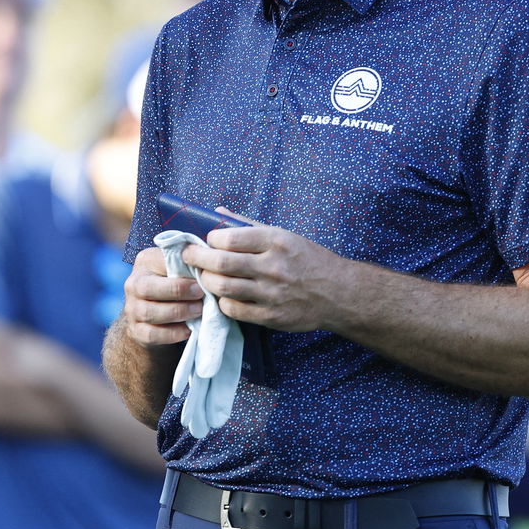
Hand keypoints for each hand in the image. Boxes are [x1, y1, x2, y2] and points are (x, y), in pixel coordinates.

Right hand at [119, 247, 203, 345]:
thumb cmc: (175, 286)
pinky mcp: (136, 331)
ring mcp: (131, 309)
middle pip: (147, 288)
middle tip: (201, 293)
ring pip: (149, 312)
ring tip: (199, 311)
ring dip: (177, 312)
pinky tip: (189, 330)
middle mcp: (133, 284)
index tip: (204, 273)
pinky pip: (151, 334)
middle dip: (177, 291)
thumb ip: (188, 265)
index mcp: (145, 262)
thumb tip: (208, 264)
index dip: (182, 267)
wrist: (155, 315)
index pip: (159, 261)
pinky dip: (172, 333)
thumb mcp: (178, 270)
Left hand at [183, 220, 345, 332]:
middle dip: (198, 258)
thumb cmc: (308, 259)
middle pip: (221, 262)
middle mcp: (273, 266)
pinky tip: (223, 296)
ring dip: (206, 281)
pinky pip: (234, 310)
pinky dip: (222, 302)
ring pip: (223, 287)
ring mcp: (272, 293)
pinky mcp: (272, 316)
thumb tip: (216, 213)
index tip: (207, 240)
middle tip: (189, 256)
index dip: (210, 239)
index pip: (229, 238)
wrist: (339, 293)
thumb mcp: (284, 235)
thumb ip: (248, 224)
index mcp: (276, 241)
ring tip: (203, 276)